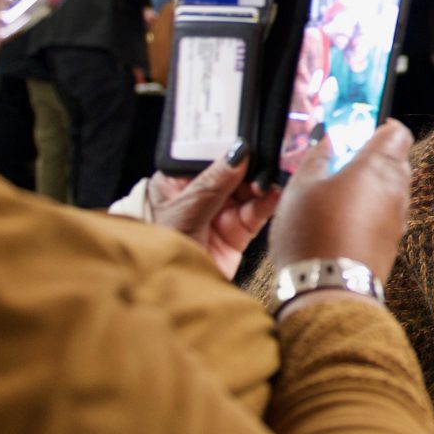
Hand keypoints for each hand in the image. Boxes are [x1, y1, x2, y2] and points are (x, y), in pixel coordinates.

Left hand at [146, 142, 280, 277]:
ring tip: (268, 181)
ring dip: (260, 184)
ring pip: (248, 190)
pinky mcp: (237, 234)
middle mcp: (199, 196)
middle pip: (231, 171)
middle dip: (249, 166)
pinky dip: (268, 203)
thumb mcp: (185, 211)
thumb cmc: (159, 252)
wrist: (171, 296)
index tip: (247, 136)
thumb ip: (213, 182)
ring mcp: (219, 214)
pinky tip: (273, 194)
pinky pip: (257, 212)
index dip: (226, 146)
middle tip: (262, 160)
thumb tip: (238, 151)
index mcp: (176, 183)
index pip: (205, 155)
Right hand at [269, 121, 413, 281]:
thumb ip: (316, 158)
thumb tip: (327, 142)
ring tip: (337, 193)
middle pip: (397, 160)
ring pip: (393, 188)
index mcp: (377, 168)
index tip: (358, 130)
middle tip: (341, 162)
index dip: (380, 126)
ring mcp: (398, 219)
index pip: (397, 133)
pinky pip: (388, 214)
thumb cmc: (312, 236)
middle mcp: (396, 191)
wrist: (327, 292)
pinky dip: (372, 209)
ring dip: (372, 185)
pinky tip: (344, 219)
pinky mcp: (393, 242)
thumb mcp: (300, 188)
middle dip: (373, 156)